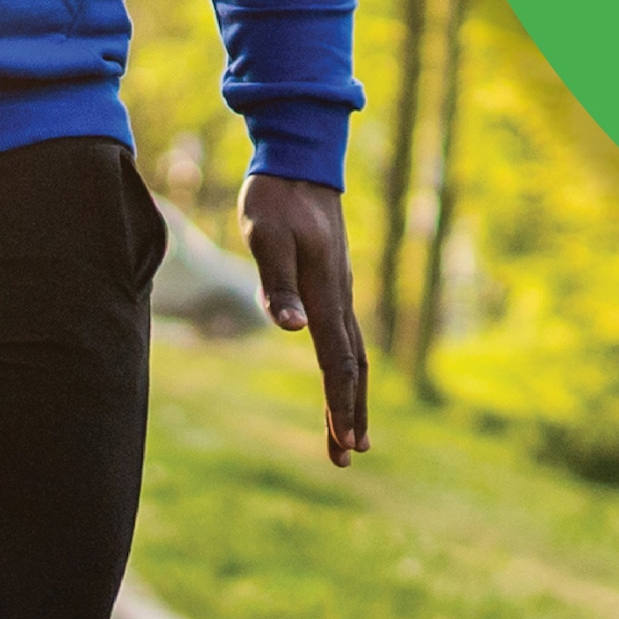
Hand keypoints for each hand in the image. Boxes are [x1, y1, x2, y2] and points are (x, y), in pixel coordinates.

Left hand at [237, 172, 370, 466]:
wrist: (299, 163)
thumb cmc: (275, 201)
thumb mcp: (265, 238)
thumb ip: (277, 284)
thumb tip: (290, 328)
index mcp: (325, 293)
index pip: (338, 360)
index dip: (341, 402)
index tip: (346, 443)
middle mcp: (340, 298)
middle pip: (352, 367)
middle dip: (350, 413)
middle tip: (348, 455)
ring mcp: (341, 291)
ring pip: (354, 355)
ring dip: (352, 396)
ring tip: (352, 434)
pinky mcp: (334, 284)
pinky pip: (347, 338)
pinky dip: (348, 369)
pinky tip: (342, 380)